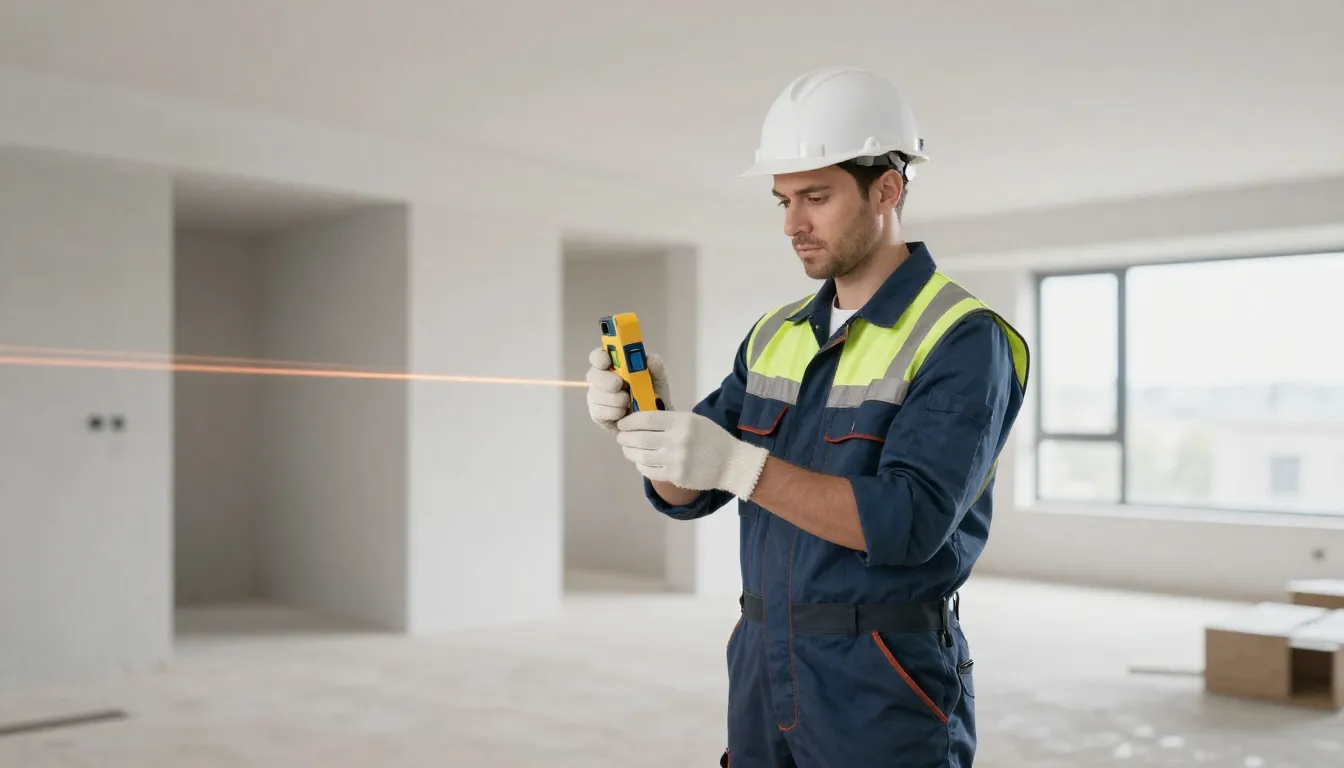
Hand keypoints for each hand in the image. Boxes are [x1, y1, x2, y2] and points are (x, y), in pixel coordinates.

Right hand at [586, 346, 672, 432]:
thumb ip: (657, 367)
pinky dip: (613, 412)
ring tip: (628, 403)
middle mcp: (602, 379)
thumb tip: (650, 358)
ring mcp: (597, 396)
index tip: (607, 362)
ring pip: (596, 394)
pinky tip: (623, 413)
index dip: (599, 357)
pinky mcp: (597, 414)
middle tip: (620, 385)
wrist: (654, 422)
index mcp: (614, 365)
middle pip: (593, 374)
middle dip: (606, 380)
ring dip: (614, 399)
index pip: (598, 356)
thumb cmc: (653, 396)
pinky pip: (599, 411)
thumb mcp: (659, 381)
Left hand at [615, 410, 768, 498]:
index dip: (629, 421)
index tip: (622, 424)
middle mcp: (677, 440)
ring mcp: (675, 460)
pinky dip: (640, 465)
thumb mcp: (694, 421)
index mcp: (682, 422)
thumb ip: (670, 420)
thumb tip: (641, 421)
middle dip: (625, 438)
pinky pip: (649, 471)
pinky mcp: (675, 476)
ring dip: (629, 452)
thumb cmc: (711, 438)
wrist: (731, 463)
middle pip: (639, 439)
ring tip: (627, 449)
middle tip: (621, 437)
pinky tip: (640, 461)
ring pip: (641, 456)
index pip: (647, 419)